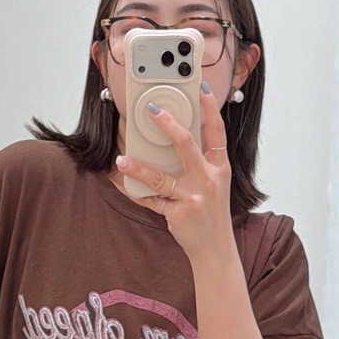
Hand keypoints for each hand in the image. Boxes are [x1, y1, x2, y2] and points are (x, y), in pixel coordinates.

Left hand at [115, 83, 236, 264]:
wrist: (216, 249)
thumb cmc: (212, 213)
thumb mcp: (216, 183)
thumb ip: (202, 161)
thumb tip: (177, 134)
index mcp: (220, 167)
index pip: (217, 132)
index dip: (209, 109)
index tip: (201, 89)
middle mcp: (208, 179)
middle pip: (187, 145)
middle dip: (168, 126)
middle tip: (151, 111)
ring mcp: (192, 197)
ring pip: (161, 177)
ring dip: (138, 167)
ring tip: (121, 159)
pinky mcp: (177, 213)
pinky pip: (150, 199)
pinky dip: (132, 190)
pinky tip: (119, 180)